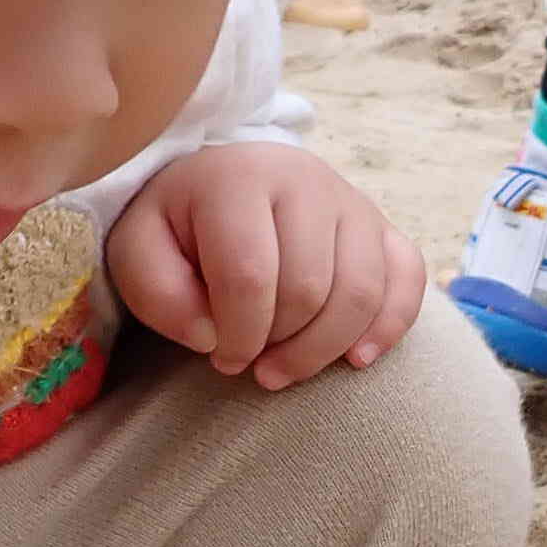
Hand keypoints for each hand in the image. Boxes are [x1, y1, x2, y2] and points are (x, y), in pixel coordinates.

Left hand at [107, 144, 425, 389]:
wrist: (223, 186)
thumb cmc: (180, 229)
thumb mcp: (140, 252)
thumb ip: (158, 294)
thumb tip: (213, 337)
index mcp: (239, 178)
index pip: (251, 276)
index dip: (238, 336)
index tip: (222, 359)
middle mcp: (305, 179)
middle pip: (309, 289)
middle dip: (279, 344)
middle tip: (252, 363)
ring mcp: (352, 202)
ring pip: (360, 292)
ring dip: (324, 349)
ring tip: (287, 368)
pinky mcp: (382, 227)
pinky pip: (407, 279)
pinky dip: (389, 326)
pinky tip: (356, 359)